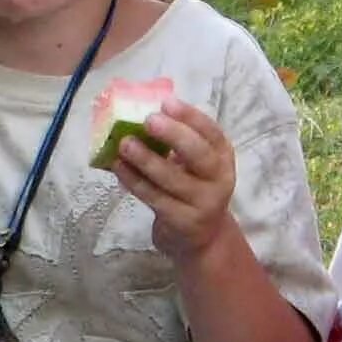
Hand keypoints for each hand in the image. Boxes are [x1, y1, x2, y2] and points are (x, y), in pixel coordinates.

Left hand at [112, 98, 238, 260]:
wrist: (202, 239)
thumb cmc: (192, 190)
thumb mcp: (195, 166)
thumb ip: (177, 144)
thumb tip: (138, 115)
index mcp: (223, 158)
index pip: (212, 133)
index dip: (191, 116)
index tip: (167, 102)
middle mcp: (218, 180)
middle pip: (199, 154)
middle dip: (173, 134)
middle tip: (148, 120)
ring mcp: (202, 203)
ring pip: (171, 178)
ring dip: (145, 159)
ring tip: (124, 143)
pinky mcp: (181, 221)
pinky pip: (153, 197)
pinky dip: (134, 181)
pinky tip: (118, 167)